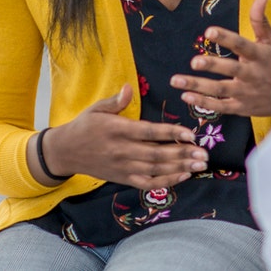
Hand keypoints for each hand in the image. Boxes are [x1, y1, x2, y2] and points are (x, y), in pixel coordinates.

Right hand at [37, 84, 208, 189]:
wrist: (66, 152)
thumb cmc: (84, 126)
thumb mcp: (97, 109)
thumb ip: (116, 100)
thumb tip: (129, 87)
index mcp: (117, 130)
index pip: (149, 132)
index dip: (171, 133)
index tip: (191, 133)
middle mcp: (122, 150)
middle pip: (156, 154)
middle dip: (182, 154)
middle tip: (204, 154)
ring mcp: (123, 167)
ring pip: (155, 170)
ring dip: (179, 168)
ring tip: (200, 165)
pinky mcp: (123, 178)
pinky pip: (147, 183)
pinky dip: (166, 181)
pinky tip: (183, 176)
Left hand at [170, 0, 270, 116]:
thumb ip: (260, 19)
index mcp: (259, 55)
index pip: (241, 45)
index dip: (226, 38)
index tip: (209, 31)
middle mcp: (252, 74)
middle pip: (230, 69)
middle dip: (212, 66)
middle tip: (194, 62)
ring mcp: (246, 92)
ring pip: (220, 89)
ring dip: (198, 85)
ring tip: (176, 80)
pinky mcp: (241, 107)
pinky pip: (220, 106)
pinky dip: (203, 103)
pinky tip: (185, 96)